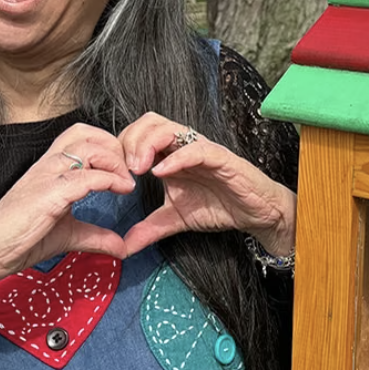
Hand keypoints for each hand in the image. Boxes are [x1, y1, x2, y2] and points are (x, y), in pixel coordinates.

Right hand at [0, 123, 135, 307]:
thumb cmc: (17, 240)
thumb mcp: (66, 235)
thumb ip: (94, 236)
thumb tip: (121, 246)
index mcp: (49, 169)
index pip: (81, 137)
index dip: (108, 146)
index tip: (124, 171)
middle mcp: (47, 166)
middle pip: (86, 132)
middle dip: (114, 146)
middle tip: (129, 171)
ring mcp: (46, 177)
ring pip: (88, 148)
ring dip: (115, 161)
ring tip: (127, 182)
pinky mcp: (48, 195)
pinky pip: (85, 177)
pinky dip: (109, 180)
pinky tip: (122, 190)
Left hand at [119, 112, 296, 257]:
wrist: (254, 213)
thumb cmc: (218, 206)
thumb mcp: (175, 219)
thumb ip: (149, 228)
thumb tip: (124, 247)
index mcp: (170, 154)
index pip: (139, 134)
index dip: (121, 147)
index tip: (114, 172)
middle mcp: (183, 146)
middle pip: (149, 122)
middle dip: (130, 141)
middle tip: (124, 169)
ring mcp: (201, 149)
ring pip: (169, 127)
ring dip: (147, 144)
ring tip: (138, 169)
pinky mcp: (220, 158)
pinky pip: (197, 149)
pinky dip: (176, 157)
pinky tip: (161, 172)